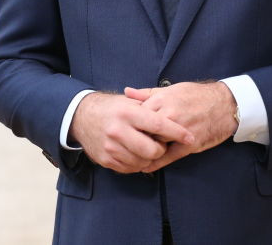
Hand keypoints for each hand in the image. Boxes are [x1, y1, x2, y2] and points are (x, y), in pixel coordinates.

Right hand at [69, 92, 194, 173]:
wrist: (82, 117)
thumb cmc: (112, 108)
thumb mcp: (130, 102)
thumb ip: (151, 109)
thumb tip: (176, 117)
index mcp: (127, 113)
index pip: (158, 124)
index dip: (177, 132)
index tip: (189, 137)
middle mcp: (118, 130)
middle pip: (152, 150)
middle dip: (162, 149)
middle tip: (161, 144)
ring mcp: (111, 147)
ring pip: (142, 163)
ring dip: (150, 158)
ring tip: (147, 148)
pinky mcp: (106, 160)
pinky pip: (130, 169)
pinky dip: (138, 163)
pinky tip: (136, 153)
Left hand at [124, 82, 237, 171]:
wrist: (225, 105)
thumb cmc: (197, 95)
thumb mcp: (172, 89)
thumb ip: (147, 93)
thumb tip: (127, 91)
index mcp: (162, 99)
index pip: (137, 113)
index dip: (129, 122)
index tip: (124, 127)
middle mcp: (169, 114)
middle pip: (142, 130)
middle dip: (135, 136)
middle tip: (126, 143)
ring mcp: (179, 131)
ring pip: (153, 143)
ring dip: (144, 149)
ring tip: (133, 155)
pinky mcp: (188, 144)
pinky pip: (167, 157)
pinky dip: (155, 163)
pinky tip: (145, 166)